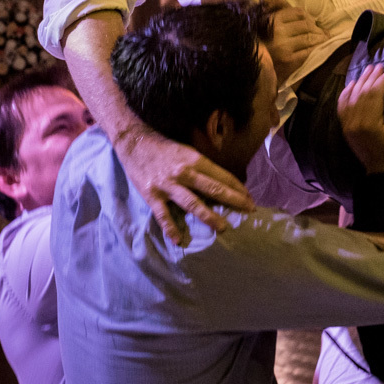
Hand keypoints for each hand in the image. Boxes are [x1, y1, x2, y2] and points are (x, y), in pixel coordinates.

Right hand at [116, 121, 254, 245]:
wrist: (134, 143)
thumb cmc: (165, 148)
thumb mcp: (187, 151)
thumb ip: (202, 167)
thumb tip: (221, 183)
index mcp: (195, 160)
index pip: (222, 176)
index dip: (238, 188)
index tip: (250, 198)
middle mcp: (184, 172)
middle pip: (213, 189)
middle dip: (234, 200)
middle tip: (249, 211)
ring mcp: (168, 185)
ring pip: (192, 203)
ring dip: (209, 217)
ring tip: (222, 228)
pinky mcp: (151, 195)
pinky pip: (163, 215)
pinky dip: (171, 228)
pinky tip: (178, 240)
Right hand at [269, 7, 328, 85]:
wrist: (255, 71)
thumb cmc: (262, 48)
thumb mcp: (267, 27)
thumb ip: (281, 16)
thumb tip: (300, 11)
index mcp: (271, 20)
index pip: (297, 12)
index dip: (309, 17)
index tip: (313, 22)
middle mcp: (277, 31)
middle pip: (306, 25)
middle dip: (317, 29)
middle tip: (324, 34)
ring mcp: (283, 46)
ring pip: (310, 37)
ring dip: (321, 39)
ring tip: (325, 41)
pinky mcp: (289, 60)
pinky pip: (309, 51)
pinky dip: (318, 49)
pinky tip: (321, 50)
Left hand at [338, 65, 383, 173]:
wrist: (383, 170)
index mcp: (370, 124)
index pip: (373, 95)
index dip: (381, 81)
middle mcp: (355, 122)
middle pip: (361, 93)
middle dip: (370, 77)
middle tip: (378, 65)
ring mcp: (348, 125)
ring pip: (350, 97)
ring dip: (359, 82)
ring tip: (367, 70)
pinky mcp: (345, 128)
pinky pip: (341, 106)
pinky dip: (345, 93)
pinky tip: (351, 84)